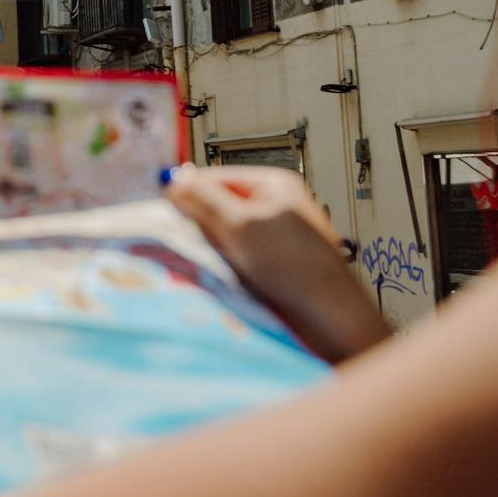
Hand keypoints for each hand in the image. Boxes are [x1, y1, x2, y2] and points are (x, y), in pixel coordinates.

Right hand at [164, 166, 391, 362]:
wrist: (332, 319)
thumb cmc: (293, 267)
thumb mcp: (239, 225)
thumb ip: (203, 199)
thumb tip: (174, 181)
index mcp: (273, 185)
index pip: (216, 177)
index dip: (190, 193)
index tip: (166, 211)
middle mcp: (278, 206)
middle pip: (221, 206)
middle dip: (203, 224)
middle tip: (190, 241)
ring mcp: (279, 237)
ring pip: (229, 235)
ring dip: (215, 249)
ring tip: (214, 263)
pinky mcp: (279, 266)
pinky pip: (241, 258)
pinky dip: (229, 266)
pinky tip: (229, 278)